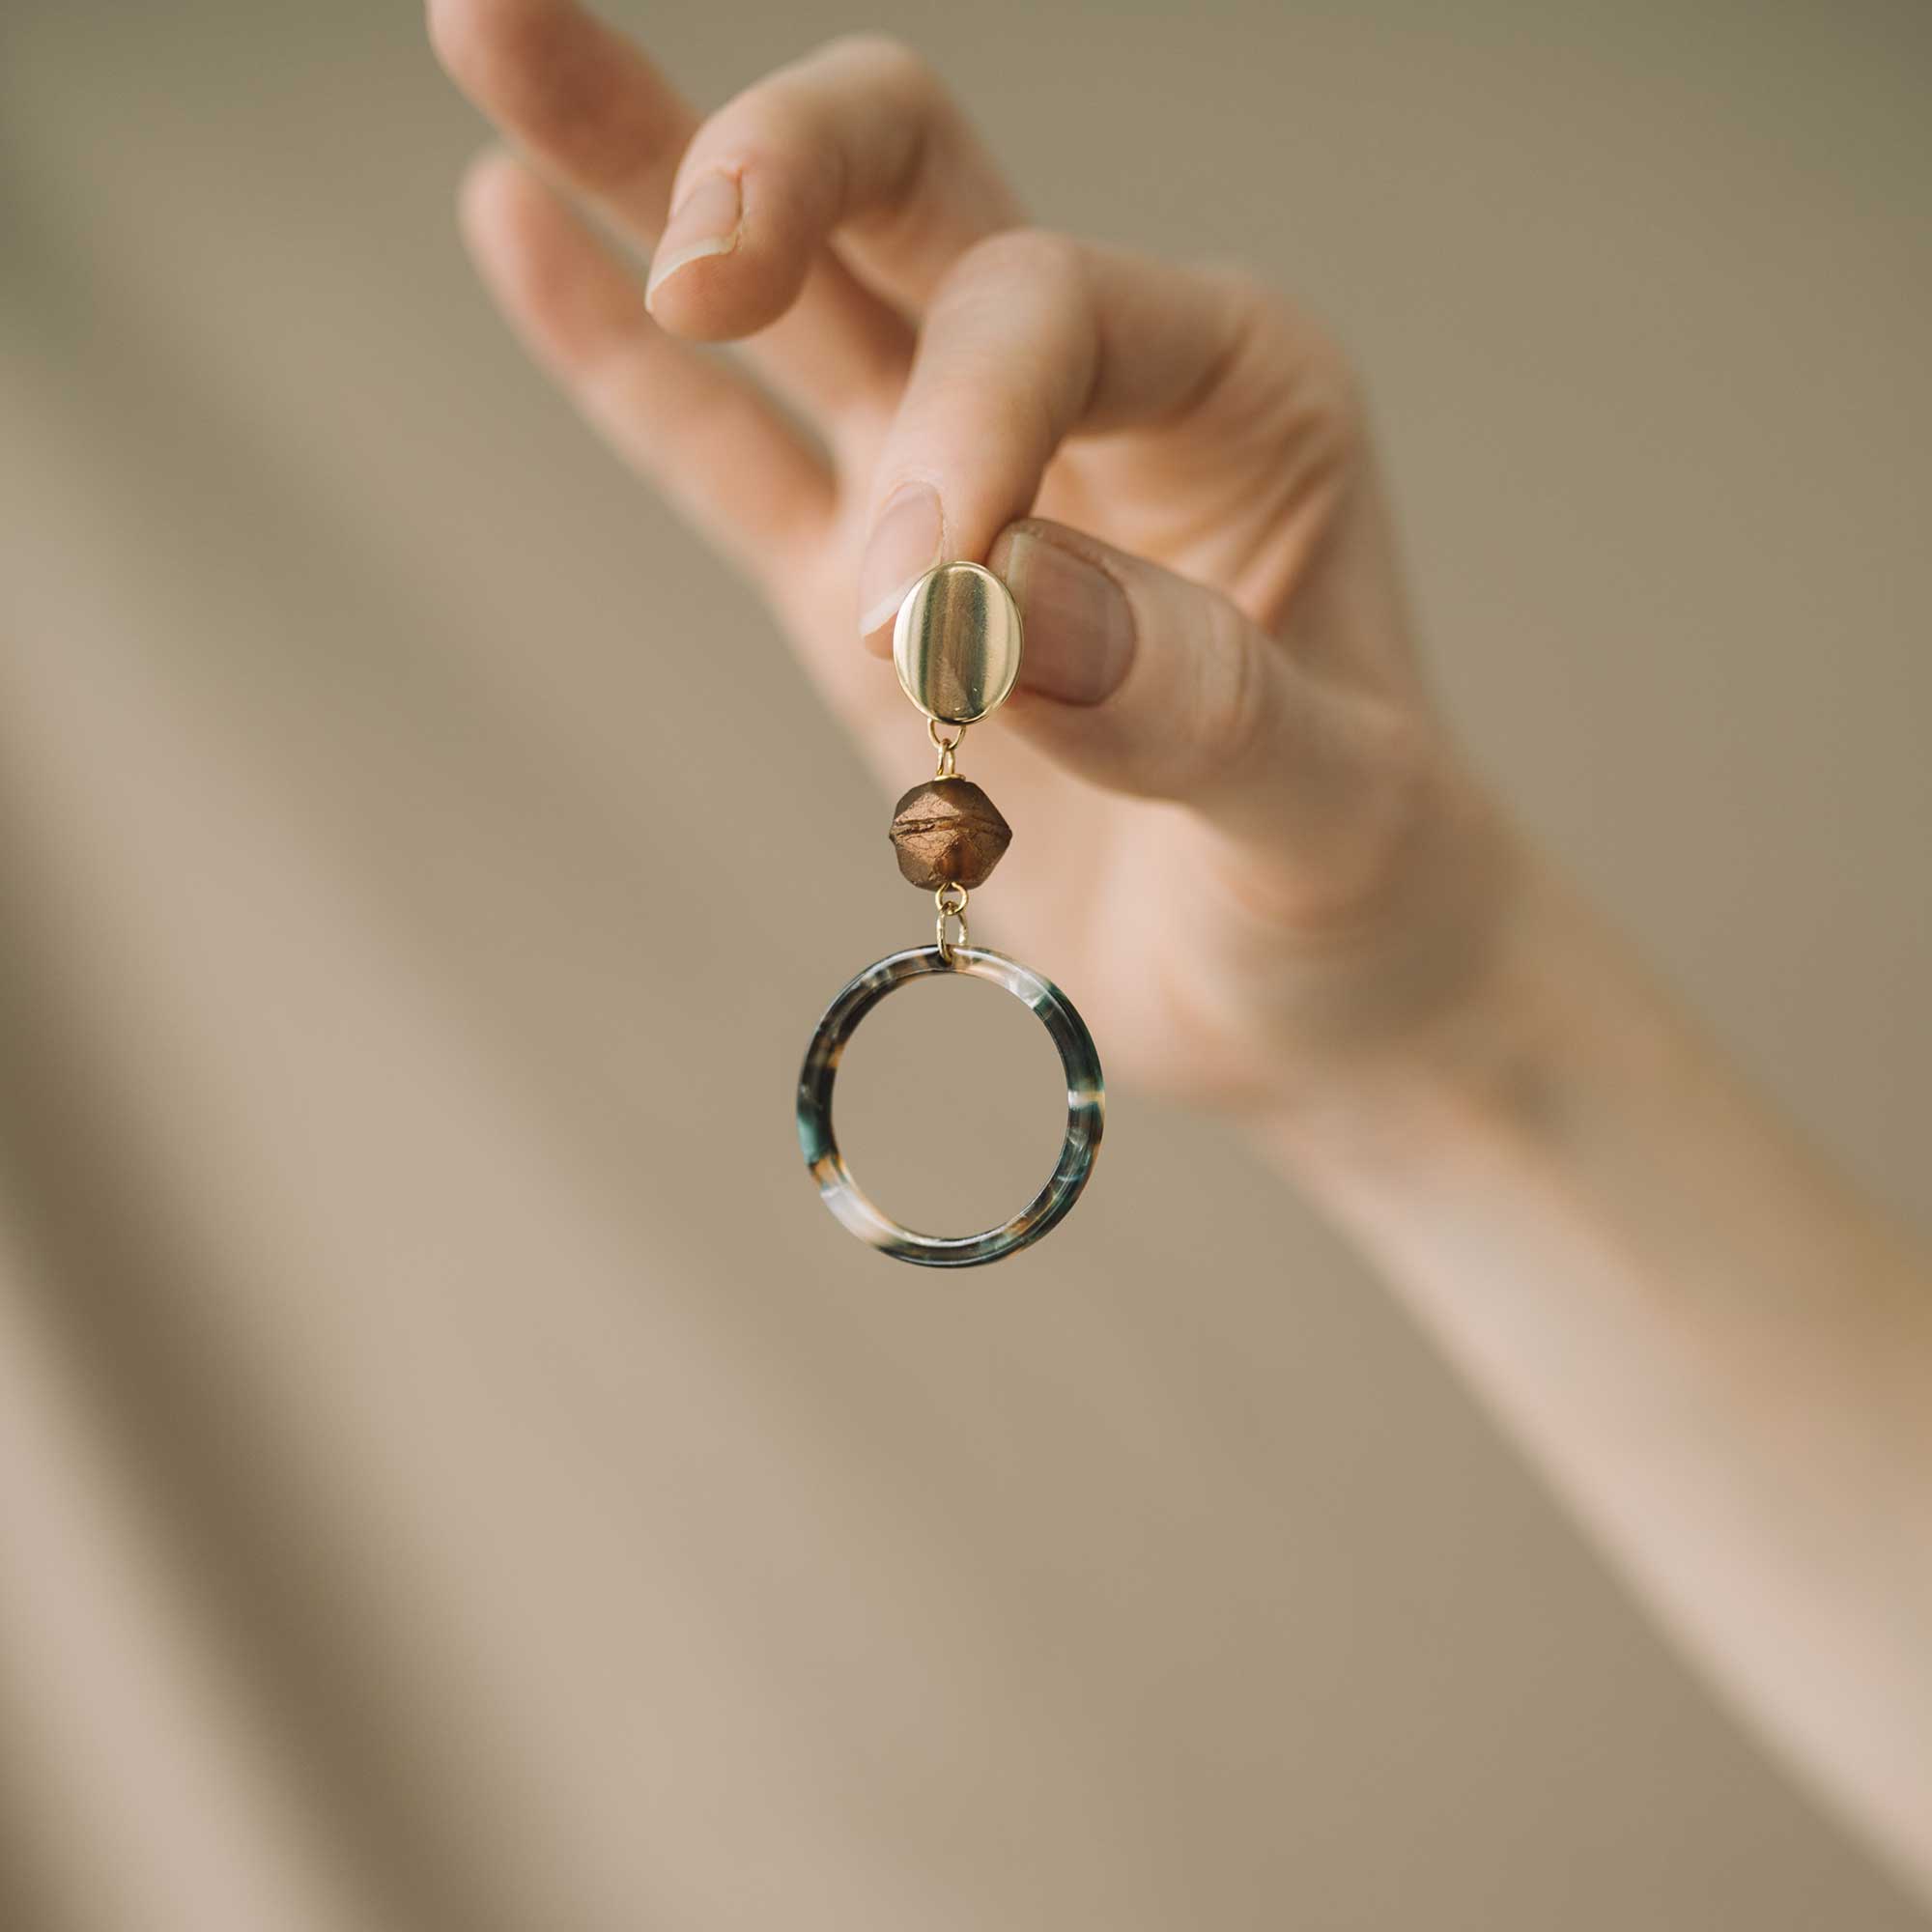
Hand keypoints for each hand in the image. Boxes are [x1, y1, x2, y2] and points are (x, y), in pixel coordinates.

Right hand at [429, 3, 1518, 1111]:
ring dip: (644, 165)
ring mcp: (958, 488)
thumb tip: (987, 603)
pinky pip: (725, 455)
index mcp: (1235, 390)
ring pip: (791, 296)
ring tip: (487, 16)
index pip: (1048, 317)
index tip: (913, 610)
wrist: (1310, 990)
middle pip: (913, 190)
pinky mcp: (862, 601)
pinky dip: (617, 359)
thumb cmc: (1358, 893)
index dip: (964, 430)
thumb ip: (1188, 697)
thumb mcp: (1324, 806)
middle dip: (785, 172)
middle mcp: (1092, 396)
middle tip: (704, 258)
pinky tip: (508, 218)